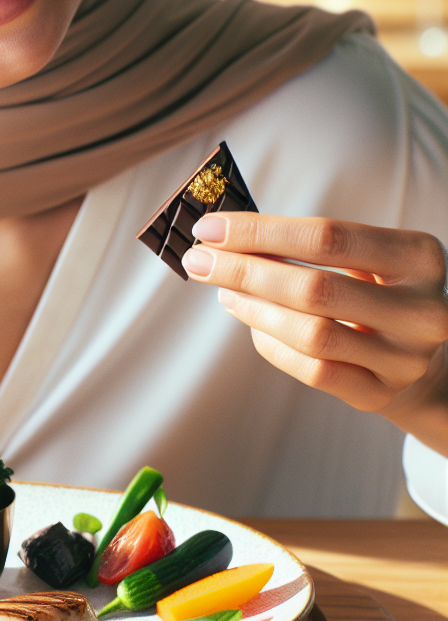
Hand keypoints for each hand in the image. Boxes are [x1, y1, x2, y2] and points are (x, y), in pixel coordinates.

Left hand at [180, 213, 447, 445]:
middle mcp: (422, 309)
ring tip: (223, 291)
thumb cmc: (374, 291)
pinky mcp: (380, 393)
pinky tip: (252, 325)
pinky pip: (312, 371)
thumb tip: (222, 234)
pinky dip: (272, 345)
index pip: (327, 236)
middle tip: (198, 260)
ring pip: (310, 334)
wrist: (421, 358)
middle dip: (243, 270)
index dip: (260, 231)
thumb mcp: (361, 258)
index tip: (210, 227)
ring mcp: (405, 358)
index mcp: (419, 257)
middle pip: (313, 287)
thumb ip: (303, 245)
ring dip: (253, 308)